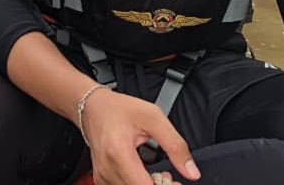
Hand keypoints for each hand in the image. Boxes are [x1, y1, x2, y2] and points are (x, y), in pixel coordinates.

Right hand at [83, 88, 199, 184]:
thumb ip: (175, 146)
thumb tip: (191, 172)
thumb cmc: (120, 109)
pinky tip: (143, 175)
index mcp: (118, 153)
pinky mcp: (101, 179)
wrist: (92, 107)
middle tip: (168, 176)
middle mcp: (107, 168)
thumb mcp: (154, 118)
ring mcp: (102, 176)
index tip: (175, 181)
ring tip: (156, 174)